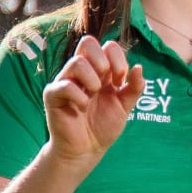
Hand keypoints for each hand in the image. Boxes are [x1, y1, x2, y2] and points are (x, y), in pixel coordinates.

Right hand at [43, 35, 144, 162]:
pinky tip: (83, 107)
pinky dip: (78, 96)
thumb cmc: (103, 126)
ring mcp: (65, 82)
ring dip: (92, 79)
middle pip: (87, 42)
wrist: (87, 149)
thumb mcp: (125, 106)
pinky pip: (63, 85)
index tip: (121, 80)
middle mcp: (81, 72)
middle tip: (108, 81)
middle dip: (103, 60)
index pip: (106, 46)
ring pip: (76, 62)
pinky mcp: (53, 96)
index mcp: (99, 71)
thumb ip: (134, 88)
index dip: (117, 58)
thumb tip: (138, 67)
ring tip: (94, 94)